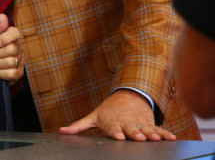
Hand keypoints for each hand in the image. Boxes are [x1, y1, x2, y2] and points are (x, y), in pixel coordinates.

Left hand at [0, 13, 23, 83]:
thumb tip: (2, 16)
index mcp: (14, 36)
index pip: (15, 33)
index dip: (5, 38)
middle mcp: (20, 47)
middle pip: (11, 49)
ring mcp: (21, 60)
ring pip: (11, 62)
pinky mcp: (19, 73)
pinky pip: (13, 74)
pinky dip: (1, 73)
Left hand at [59, 89, 175, 140]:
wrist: (127, 97)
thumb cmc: (107, 111)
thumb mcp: (93, 117)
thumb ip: (78, 126)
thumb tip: (61, 131)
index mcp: (112, 123)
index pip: (113, 129)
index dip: (116, 132)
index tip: (118, 137)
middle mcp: (126, 123)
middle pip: (130, 130)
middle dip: (134, 133)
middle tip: (138, 138)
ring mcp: (139, 124)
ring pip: (145, 130)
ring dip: (151, 134)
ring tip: (155, 138)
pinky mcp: (149, 124)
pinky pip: (158, 129)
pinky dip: (165, 133)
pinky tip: (173, 138)